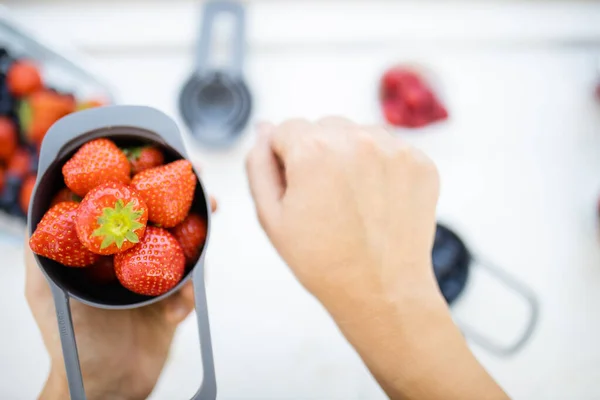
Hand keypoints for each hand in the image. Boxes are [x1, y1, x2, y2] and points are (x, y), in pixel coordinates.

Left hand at [26, 197, 216, 399]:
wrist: (108, 389)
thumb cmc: (73, 344)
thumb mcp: (47, 295)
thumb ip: (44, 255)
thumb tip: (41, 209)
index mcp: (101, 256)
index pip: (121, 212)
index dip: (137, 185)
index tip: (152, 162)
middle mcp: (128, 264)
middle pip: (158, 223)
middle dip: (178, 201)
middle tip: (198, 180)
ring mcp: (153, 284)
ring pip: (180, 250)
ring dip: (198, 234)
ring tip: (212, 213)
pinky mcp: (173, 305)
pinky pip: (189, 289)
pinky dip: (189, 293)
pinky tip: (183, 302)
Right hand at [246, 117, 439, 307]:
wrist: (381, 291)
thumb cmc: (322, 260)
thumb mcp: (271, 216)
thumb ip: (259, 164)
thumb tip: (264, 128)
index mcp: (313, 150)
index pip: (285, 130)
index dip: (285, 161)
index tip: (298, 191)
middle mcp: (356, 139)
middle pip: (323, 127)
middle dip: (317, 154)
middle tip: (325, 199)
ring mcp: (394, 149)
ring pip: (357, 133)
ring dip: (350, 156)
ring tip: (352, 201)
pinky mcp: (420, 163)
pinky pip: (389, 148)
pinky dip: (380, 166)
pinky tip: (376, 200)